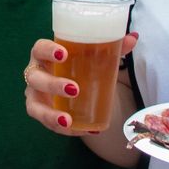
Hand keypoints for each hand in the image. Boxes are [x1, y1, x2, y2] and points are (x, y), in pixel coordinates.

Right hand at [23, 33, 137, 135]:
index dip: (48, 50)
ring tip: (67, 120)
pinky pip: (47, 124)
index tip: (63, 54)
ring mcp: (36, 95)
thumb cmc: (80, 66)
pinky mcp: (42, 113)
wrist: (75, 86)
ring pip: (34, 106)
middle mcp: (36, 74)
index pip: (40, 48)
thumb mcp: (95, 58)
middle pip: (36, 78)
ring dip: (50, 114)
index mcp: (45, 55)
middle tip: (74, 89)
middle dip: (52, 85)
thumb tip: (133, 38)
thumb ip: (113, 48)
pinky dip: (64, 130)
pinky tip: (81, 131)